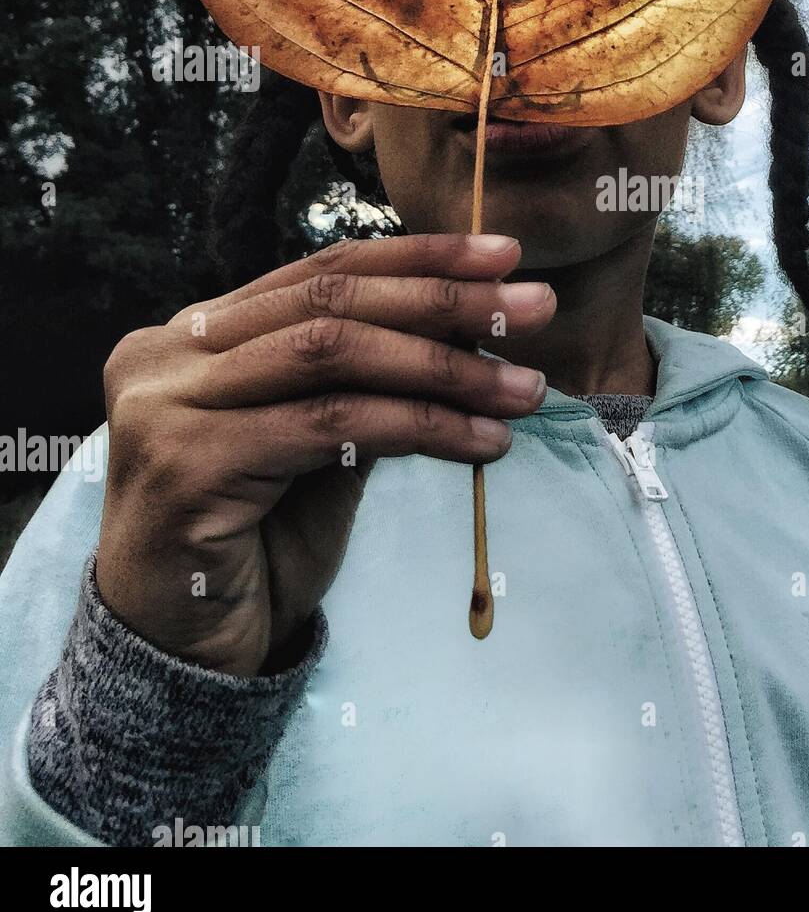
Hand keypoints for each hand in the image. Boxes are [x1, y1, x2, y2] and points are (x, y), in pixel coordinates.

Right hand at [95, 234, 552, 675]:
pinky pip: (333, 423)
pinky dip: (421, 425)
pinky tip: (483, 442)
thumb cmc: (258, 546)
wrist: (187, 656)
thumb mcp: (324, 444)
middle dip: (448, 300)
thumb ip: (369, 382)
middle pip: (333, 301)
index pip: (322, 271)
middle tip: (537, 306)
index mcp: (195, 334)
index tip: (505, 255)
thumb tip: (472, 329)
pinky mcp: (189, 462)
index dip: (419, 258)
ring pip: (334, 352)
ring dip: (446, 367)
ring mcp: (168, 404)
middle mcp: (167, 354)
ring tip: (524, 389)